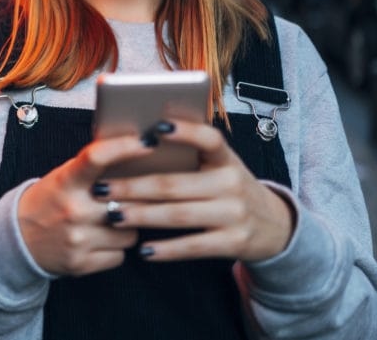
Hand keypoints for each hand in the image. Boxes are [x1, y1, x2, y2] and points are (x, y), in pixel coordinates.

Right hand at [17, 134, 154, 275]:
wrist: (17, 238)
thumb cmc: (50, 200)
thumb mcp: (64, 176)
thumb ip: (93, 168)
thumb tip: (134, 149)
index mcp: (67, 181)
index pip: (97, 157)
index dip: (125, 147)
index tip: (148, 142)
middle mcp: (73, 209)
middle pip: (129, 200)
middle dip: (140, 198)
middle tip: (144, 193)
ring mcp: (77, 238)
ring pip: (131, 233)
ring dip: (128, 227)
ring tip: (112, 221)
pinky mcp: (81, 263)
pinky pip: (120, 255)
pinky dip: (116, 248)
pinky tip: (101, 240)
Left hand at [103, 119, 295, 261]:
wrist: (274, 226)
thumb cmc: (229, 188)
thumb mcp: (220, 167)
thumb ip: (190, 156)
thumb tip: (137, 146)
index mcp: (226, 158)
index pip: (209, 139)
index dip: (185, 131)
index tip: (155, 126)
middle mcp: (232, 183)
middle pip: (174, 184)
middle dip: (133, 187)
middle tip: (101, 189)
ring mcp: (235, 214)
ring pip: (178, 215)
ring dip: (142, 216)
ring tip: (113, 216)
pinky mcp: (234, 242)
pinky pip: (193, 246)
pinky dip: (166, 249)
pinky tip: (143, 250)